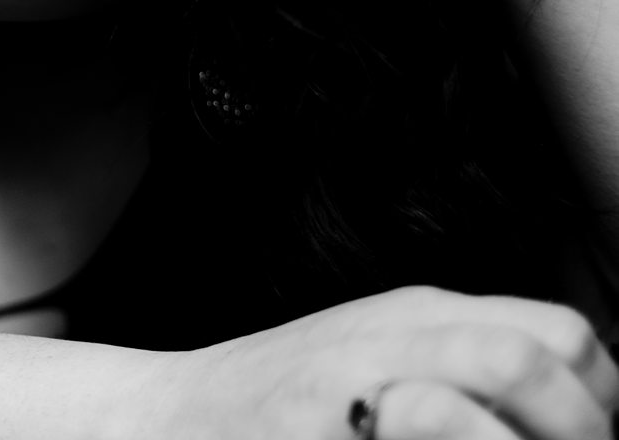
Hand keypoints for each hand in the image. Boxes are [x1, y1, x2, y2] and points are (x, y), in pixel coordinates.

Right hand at [182, 286, 618, 438]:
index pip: (563, 338)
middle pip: (529, 360)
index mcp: (416, 314)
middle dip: (573, 431)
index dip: (596, 400)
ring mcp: (349, 390)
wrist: (165, 418)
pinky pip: (417, 427)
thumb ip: (462, 353)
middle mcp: (388, 340)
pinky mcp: (316, 429)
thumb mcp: (375, 348)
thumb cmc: (278, 402)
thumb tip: (575, 390)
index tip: (578, 437)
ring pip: (479, 393)